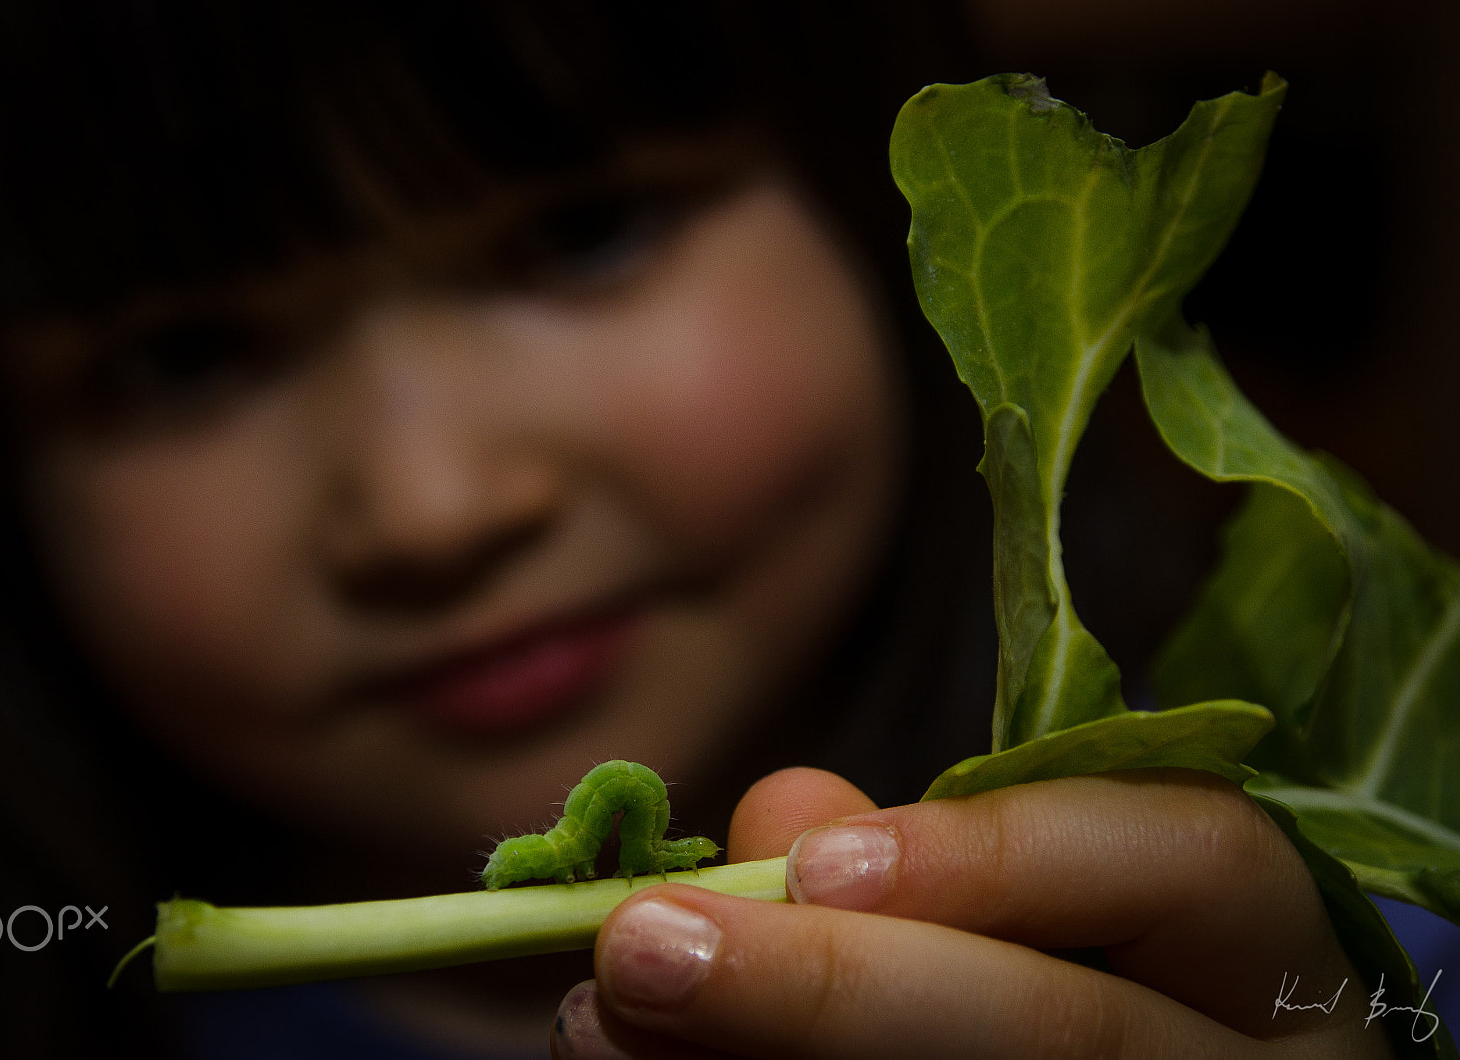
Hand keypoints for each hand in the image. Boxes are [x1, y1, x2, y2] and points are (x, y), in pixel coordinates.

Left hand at [551, 767, 1393, 1057]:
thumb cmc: (1062, 978)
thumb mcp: (1021, 907)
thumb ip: (918, 860)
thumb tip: (779, 818)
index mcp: (1256, 950)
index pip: (1194, 862)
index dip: (1002, 855)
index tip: (809, 862)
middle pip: (1076, 1037)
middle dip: (838, 990)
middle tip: (638, 950)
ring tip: (605, 1030)